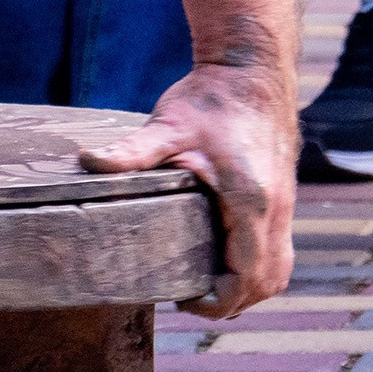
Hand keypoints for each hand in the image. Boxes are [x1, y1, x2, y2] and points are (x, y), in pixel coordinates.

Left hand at [79, 60, 296, 318]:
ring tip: (208, 287)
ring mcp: (286, 203)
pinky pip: (280, 248)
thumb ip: (130, 152)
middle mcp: (277, 208)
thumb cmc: (211, 98)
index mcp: (251, 201)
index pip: (246, 275)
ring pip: (280, 268)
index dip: (219, 301)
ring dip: (250, 286)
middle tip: (191, 299)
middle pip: (268, 281)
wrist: (253, 68)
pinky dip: (258, 266)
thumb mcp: (167, 126)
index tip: (186, 303)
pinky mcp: (284, 195)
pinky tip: (226, 261)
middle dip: (233, 301)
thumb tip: (86, 161)